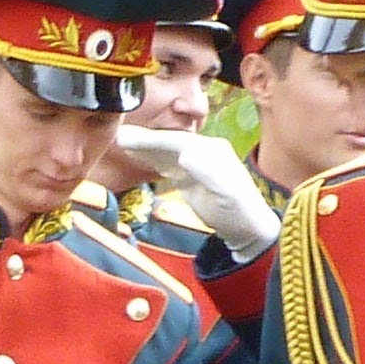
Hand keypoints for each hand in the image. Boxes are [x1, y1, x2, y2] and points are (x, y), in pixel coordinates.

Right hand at [112, 125, 279, 256]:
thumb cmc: (238, 211)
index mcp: (212, 149)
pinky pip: (166, 163)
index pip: (178, 141)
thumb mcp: (227, 192)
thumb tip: (184, 154)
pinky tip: (136, 155)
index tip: (133, 137)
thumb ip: (209, 171)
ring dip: (145, 147)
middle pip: (169, 142)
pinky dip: (150, 158)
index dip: (154, 139)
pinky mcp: (188, 176)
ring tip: (121, 141)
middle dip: (145, 140)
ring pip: (166, 151)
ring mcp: (195, 163)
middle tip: (119, 135)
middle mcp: (203, 151)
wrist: (245, 228)